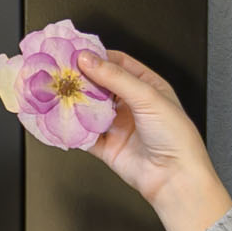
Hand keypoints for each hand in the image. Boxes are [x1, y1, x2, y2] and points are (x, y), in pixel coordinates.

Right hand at [76, 50, 231, 230]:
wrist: (175, 178)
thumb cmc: (175, 136)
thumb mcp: (147, 96)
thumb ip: (116, 77)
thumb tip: (89, 59)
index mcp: (147, 86)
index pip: (117, 63)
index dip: (97, 56)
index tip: (76, 52)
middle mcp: (131, 104)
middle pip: (99, 84)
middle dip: (80, 78)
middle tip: (60, 71)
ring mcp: (118, 125)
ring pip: (89, 108)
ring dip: (74, 101)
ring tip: (57, 91)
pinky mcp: (106, 146)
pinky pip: (84, 134)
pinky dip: (72, 127)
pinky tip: (62, 119)